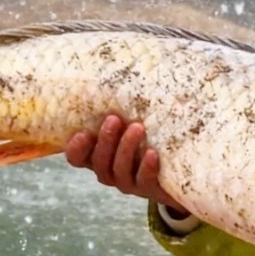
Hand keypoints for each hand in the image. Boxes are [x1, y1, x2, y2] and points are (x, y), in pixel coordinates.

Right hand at [64, 115, 186, 213]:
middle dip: (105, 140)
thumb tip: (123, 66)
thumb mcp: (132, 121)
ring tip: (137, 128)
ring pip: (119, 171)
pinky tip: (153, 153)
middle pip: (99, 162)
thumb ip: (124, 106)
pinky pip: (144, 181)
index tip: (82, 132)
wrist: (178, 171)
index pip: (77, 158)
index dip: (76, 148)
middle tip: (114, 119)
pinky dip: (146, 168)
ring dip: (126, 148)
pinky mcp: (150, 190)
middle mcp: (110, 172)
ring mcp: (129, 183)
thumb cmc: (149, 137)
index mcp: (99, 156)